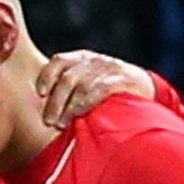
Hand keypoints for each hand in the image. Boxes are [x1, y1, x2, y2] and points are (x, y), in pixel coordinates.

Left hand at [35, 51, 155, 129]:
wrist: (143, 85)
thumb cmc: (107, 89)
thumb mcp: (86, 80)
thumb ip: (67, 88)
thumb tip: (42, 110)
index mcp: (81, 59)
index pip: (58, 61)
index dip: (46, 76)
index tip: (41, 93)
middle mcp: (92, 61)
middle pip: (67, 78)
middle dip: (55, 102)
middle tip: (48, 121)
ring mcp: (107, 69)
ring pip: (81, 87)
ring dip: (68, 108)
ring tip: (61, 124)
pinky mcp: (121, 80)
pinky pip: (98, 91)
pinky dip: (85, 104)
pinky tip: (79, 116)